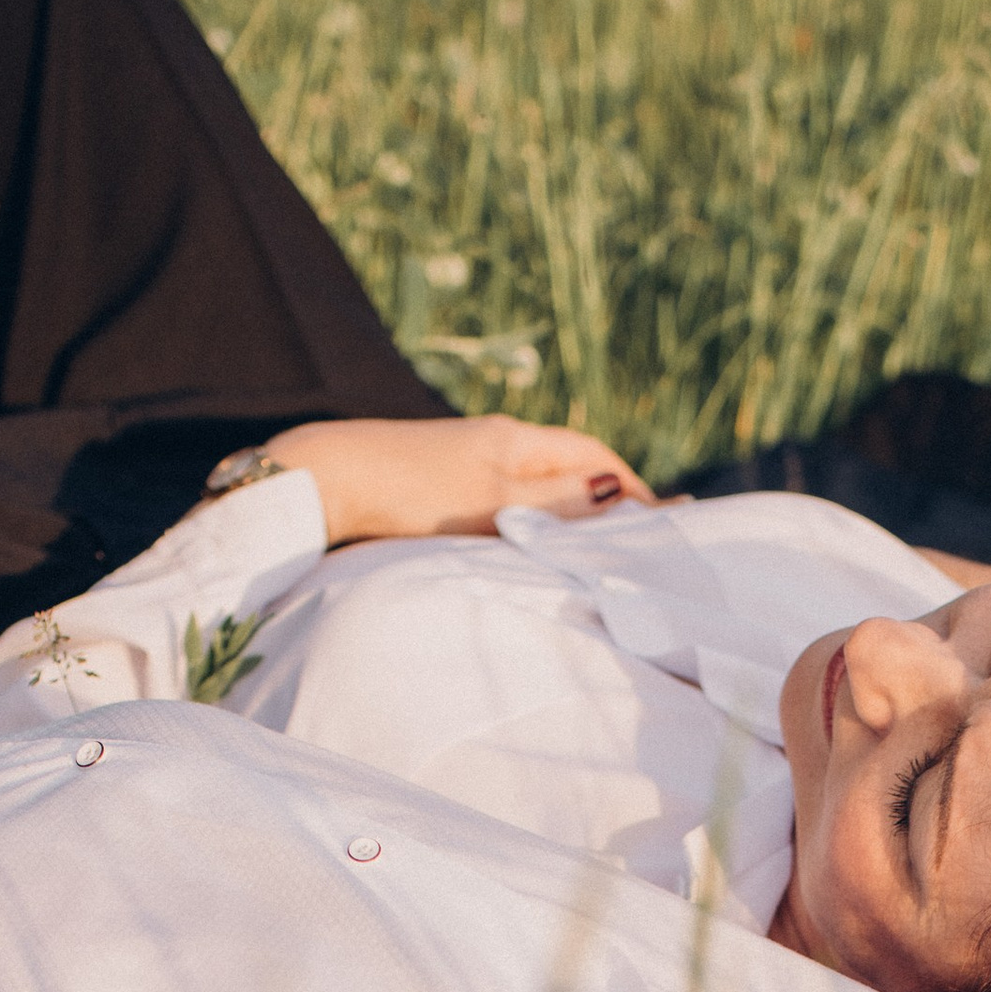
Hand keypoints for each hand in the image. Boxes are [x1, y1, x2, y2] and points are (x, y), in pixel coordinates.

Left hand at [255, 413, 655, 544]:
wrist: (324, 482)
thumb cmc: (408, 491)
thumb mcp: (494, 501)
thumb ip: (557, 502)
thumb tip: (622, 494)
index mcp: (517, 439)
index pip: (596, 458)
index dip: (635, 491)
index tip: (666, 526)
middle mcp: (497, 443)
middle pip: (570, 469)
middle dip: (608, 503)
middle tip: (640, 543)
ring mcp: (467, 463)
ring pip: (537, 488)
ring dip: (568, 515)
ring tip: (594, 552)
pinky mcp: (439, 486)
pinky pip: (505, 502)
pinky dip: (531, 522)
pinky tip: (528, 547)